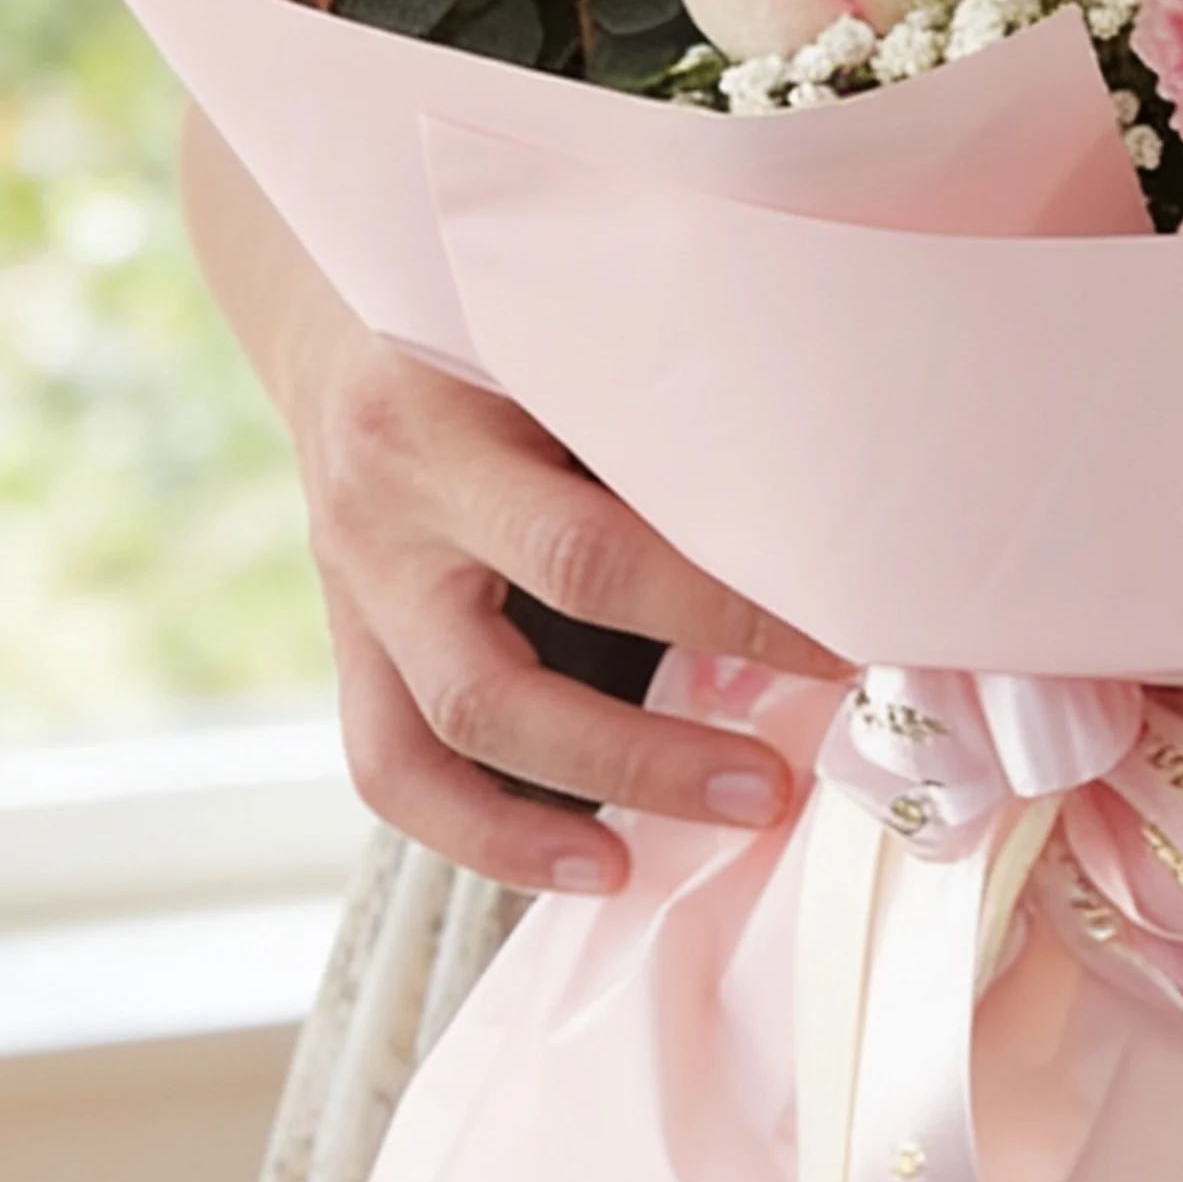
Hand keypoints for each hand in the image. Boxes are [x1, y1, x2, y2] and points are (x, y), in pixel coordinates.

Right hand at [176, 105, 843, 896]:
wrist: (345, 315)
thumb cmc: (493, 320)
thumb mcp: (555, 333)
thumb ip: (645, 410)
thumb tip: (814, 510)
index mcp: (445, 418)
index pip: (592, 550)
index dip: (718, 613)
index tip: (837, 643)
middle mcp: (389, 509)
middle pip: (508, 671)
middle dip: (654, 747)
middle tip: (779, 782)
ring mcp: (356, 583)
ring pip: (446, 733)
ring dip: (583, 800)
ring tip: (701, 834)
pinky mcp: (350, 637)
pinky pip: (391, 765)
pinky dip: (486, 833)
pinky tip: (587, 865)